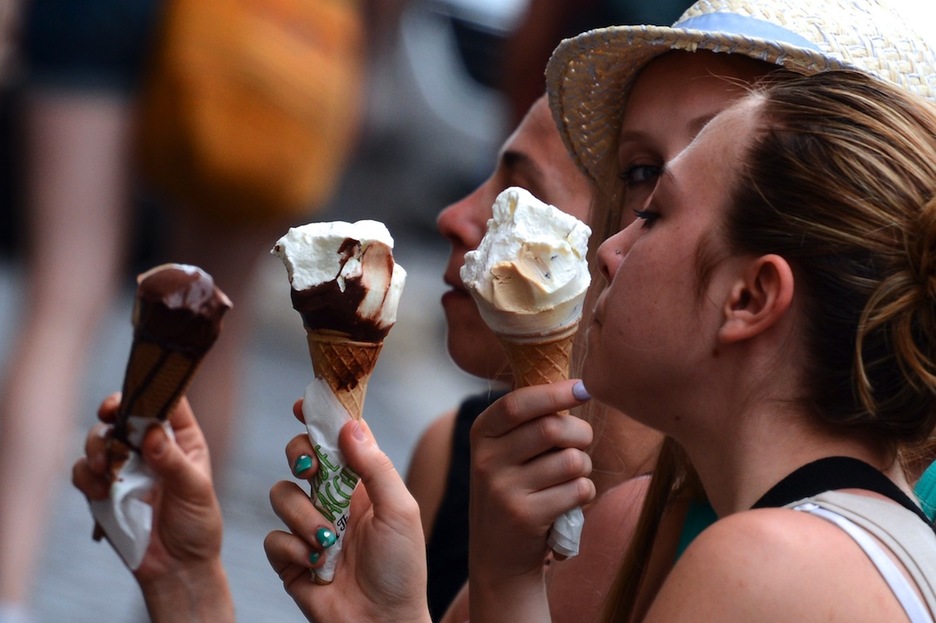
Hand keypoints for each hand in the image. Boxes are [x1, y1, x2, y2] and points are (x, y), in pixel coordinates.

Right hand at [72, 393, 232, 620]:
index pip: (165, 402)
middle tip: (107, 417)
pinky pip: (83, 471)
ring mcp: (126, 466)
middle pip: (123, 414)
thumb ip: (173, 461)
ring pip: (99, 439)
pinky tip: (101, 492)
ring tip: (105, 468)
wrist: (176, 567)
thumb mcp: (195, 490)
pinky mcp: (103, 488)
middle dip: (111, 413)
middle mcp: (151, 446)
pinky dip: (86, 476)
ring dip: (97, 447)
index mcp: (182, 439)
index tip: (133, 393)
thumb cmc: (196, 524)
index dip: (148, 390)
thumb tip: (150, 433)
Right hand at [264, 400, 429, 622]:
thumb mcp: (400, 511)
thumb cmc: (401, 569)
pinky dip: (293, 549)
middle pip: (301, 455)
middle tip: (311, 467)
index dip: (321, 417)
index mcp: (363, 483)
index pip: (339, 439)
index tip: (303, 404)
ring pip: (281, 493)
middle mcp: (334, 499)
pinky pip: (273, 537)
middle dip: (300, 454)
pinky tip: (316, 566)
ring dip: (304, 516)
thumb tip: (350, 425)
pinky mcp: (290, 559)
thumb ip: (375, 466)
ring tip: (329, 543)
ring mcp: (309, 527)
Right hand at [468, 380, 593, 620]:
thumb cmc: (515, 491)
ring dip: (584, 468)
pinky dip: (585, 492)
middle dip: (580, 433)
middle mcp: (485, 461)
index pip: (518, 403)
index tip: (583, 388)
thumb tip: (576, 385)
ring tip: (570, 478)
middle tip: (582, 442)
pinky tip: (569, 503)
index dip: (555, 393)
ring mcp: (503, 490)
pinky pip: (578, 490)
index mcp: (481, 435)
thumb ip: (530, 421)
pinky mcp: (525, 517)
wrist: (498, 557)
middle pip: (551, 429)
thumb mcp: (506, 453)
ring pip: (571, 461)